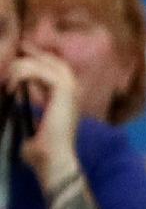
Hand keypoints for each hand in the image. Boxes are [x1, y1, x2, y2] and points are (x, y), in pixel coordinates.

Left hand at [7, 50, 81, 186]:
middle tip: (18, 50)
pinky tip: (12, 86)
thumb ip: (26, 120)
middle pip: (55, 62)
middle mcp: (74, 94)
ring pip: (45, 64)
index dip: (39, 61)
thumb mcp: (31, 130)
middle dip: (34, 54)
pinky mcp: (64, 91)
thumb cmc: (43, 152)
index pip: (57, 72)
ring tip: (9, 80)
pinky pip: (40, 71)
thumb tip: (16, 118)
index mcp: (68, 101)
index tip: (20, 57)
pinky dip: (23, 75)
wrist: (53, 159)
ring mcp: (72, 91)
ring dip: (23, 67)